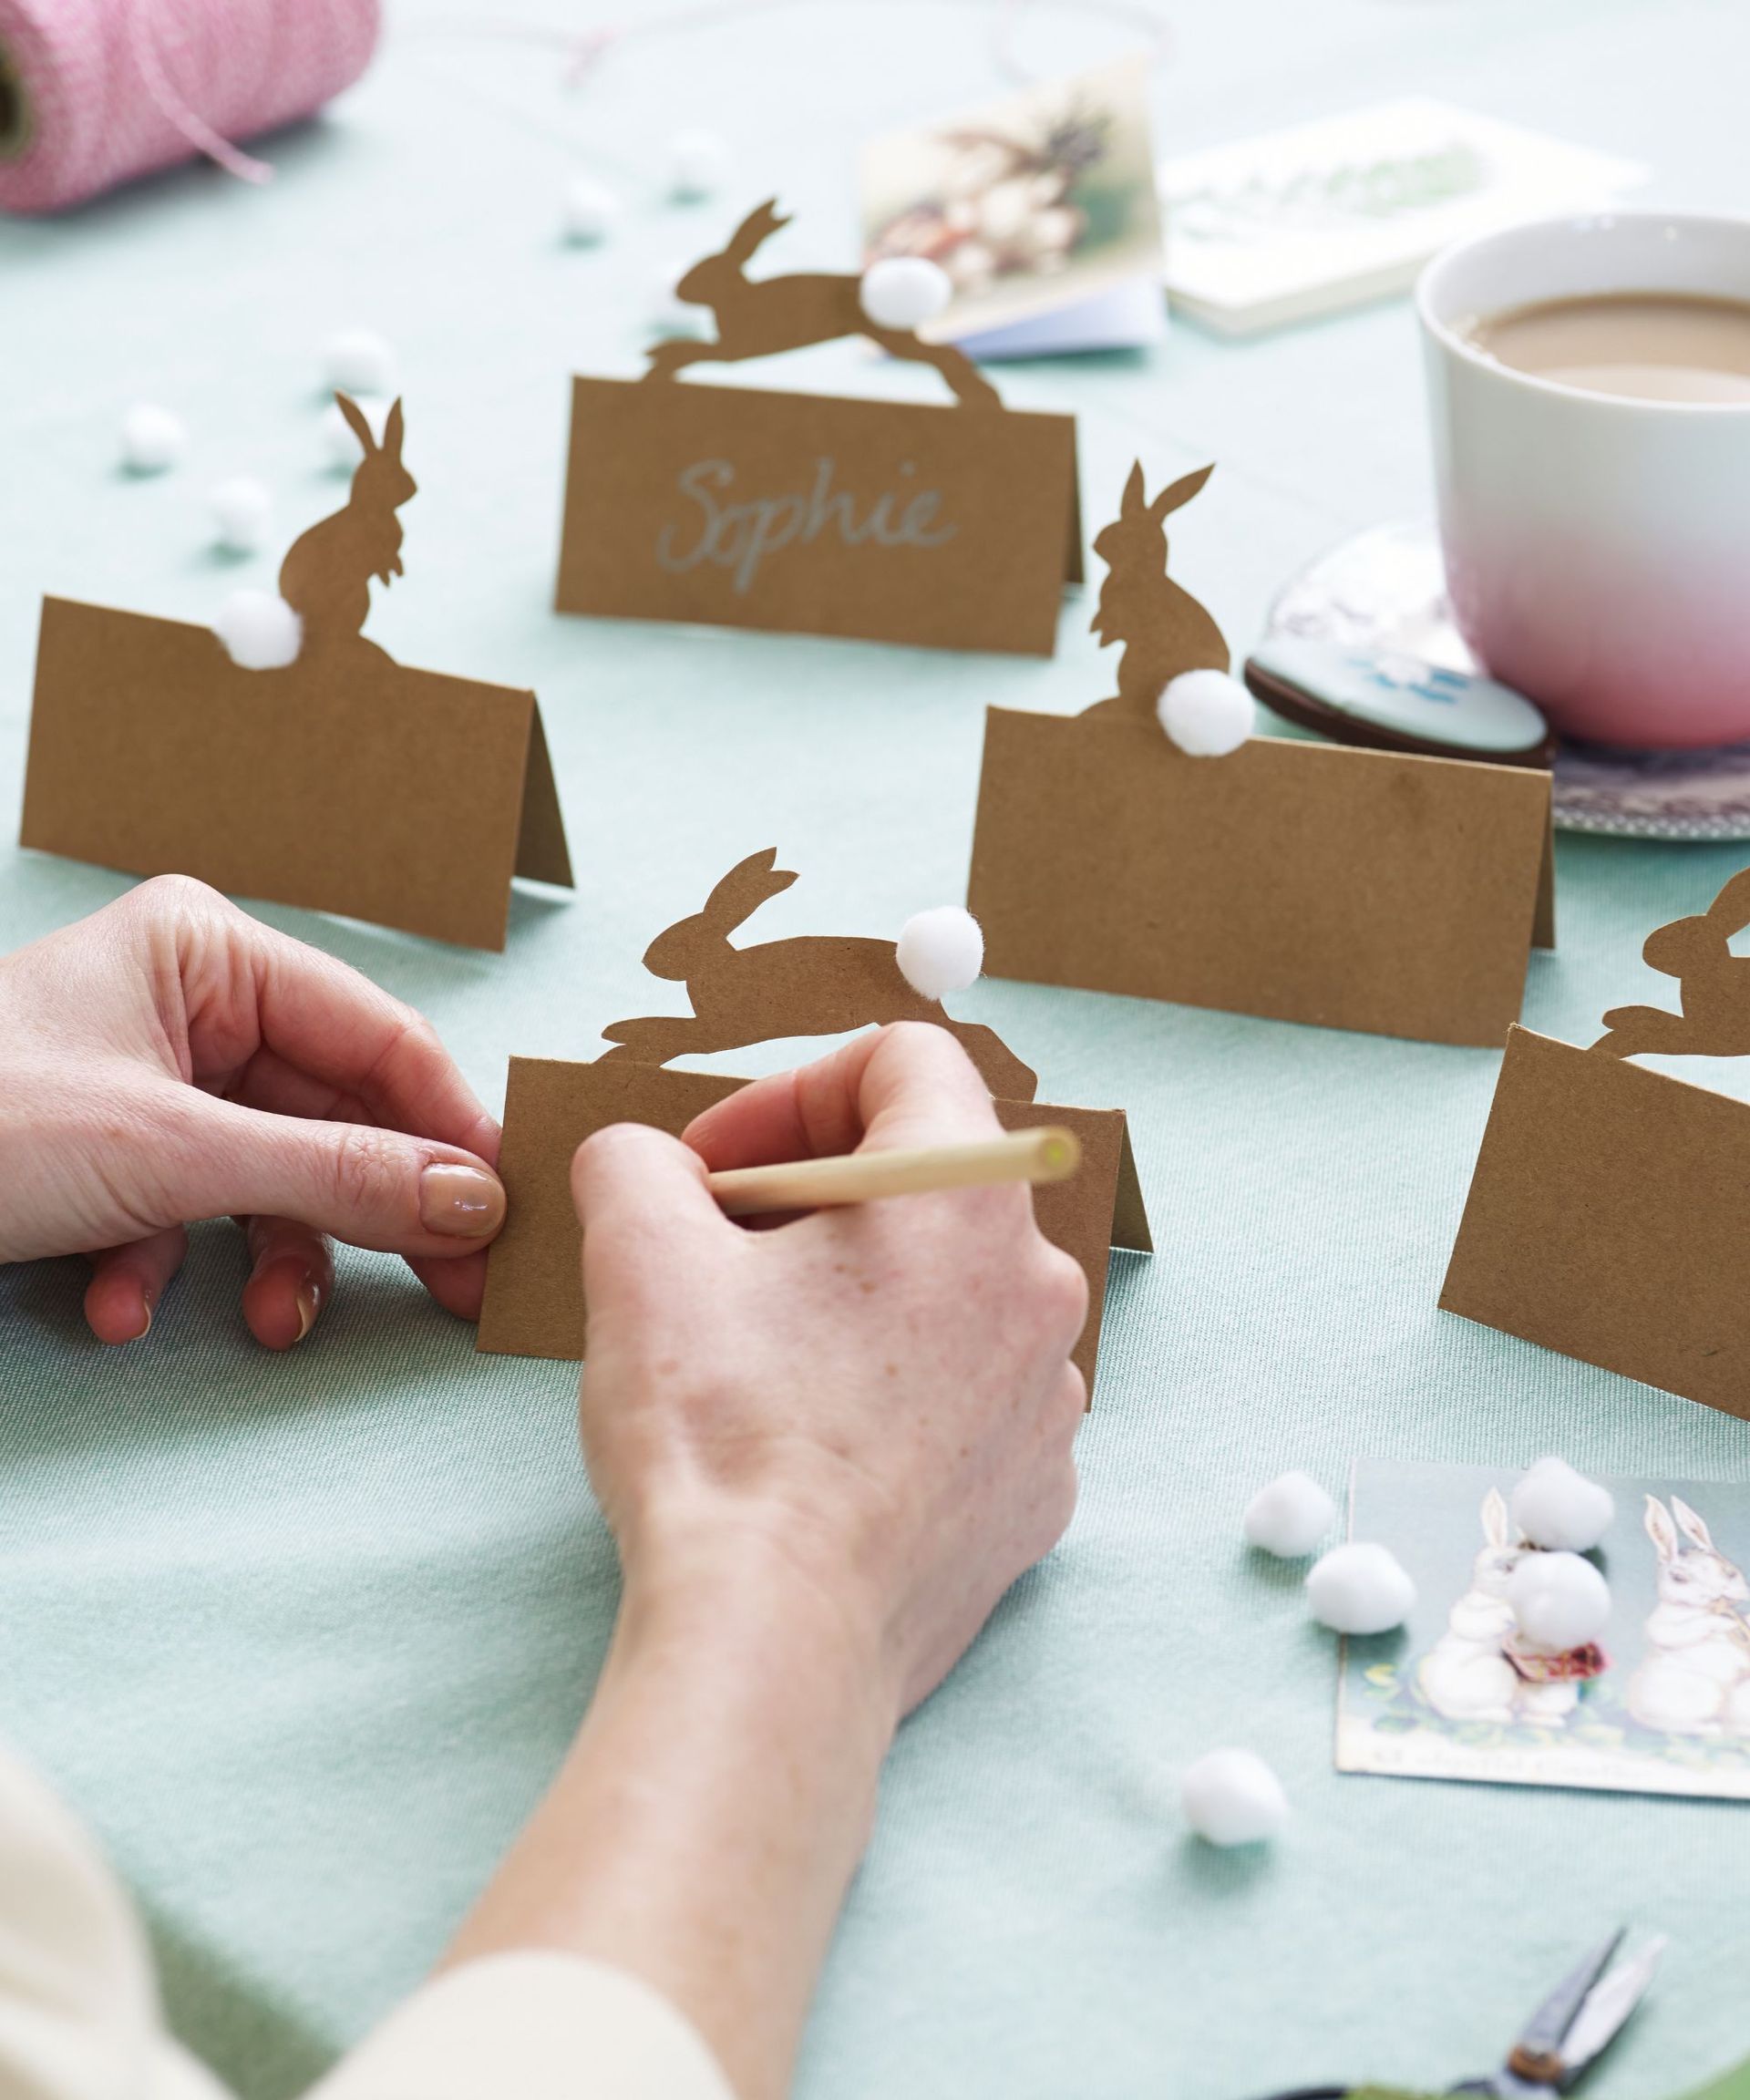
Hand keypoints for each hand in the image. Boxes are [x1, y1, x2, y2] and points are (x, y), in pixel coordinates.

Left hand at [0, 876, 503, 1347]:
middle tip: (448, 1291)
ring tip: (263, 1324)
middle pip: (334, 1115)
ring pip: (269, 1174)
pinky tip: (119, 1309)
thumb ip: (338, 1178)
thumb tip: (476, 1201)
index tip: (508, 1210)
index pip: (381, 1036)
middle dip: (368, 1212)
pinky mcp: (112, 1149)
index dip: (451, 1125)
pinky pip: (190, 1207)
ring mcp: (152, 1078)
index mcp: (213, 952)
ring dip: (268, 1258)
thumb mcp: (173, 1156)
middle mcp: (192, 1004)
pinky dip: (170, 1267)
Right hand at [444, 1024, 1085, 2099]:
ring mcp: (1051, 1396)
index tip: (717, 1167)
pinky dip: (900, 1391)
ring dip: (859, 1296)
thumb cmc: (719, 1438)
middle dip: (814, 1198)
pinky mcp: (1037, 1490)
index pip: (905, 1058)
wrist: (774, 1643)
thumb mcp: (639, 1254)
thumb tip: (644, 1161)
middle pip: (927, 1180)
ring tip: (764, 1357)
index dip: (791, 1088)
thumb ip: (634, 1160)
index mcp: (964, 1195)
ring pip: (950, 1292)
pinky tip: (817, 1441)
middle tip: (722, 1256)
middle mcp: (1038, 1284)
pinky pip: (970, 1395)